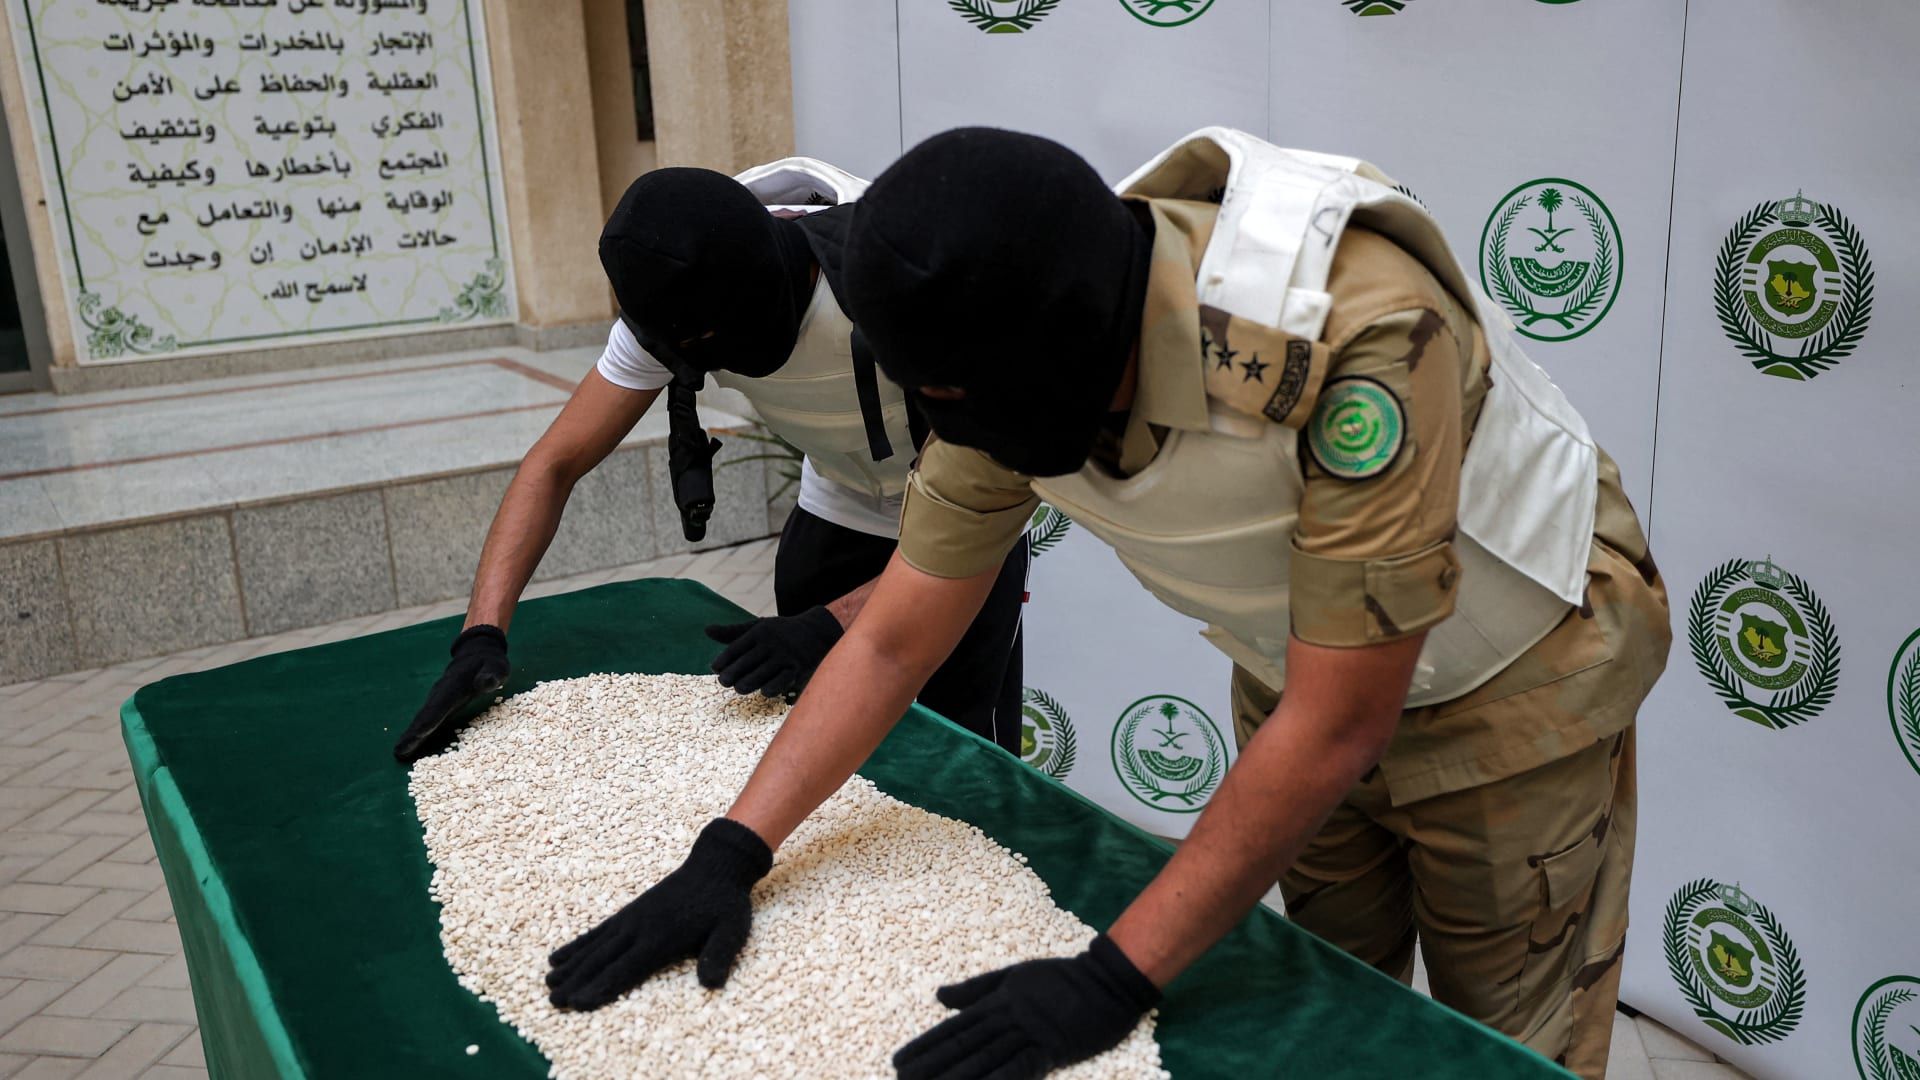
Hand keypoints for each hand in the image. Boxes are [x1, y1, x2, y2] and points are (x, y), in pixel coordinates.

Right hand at [393, 625, 509, 762]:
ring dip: (411, 735)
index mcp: (455, 685)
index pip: (441, 705)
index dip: (430, 720)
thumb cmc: (489, 664)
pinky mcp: (438, 705)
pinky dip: (416, 733)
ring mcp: (437, 699)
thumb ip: (491, 675)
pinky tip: (408, 746)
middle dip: (413, 733)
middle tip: (399, 751)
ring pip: (422, 718)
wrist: (476, 654)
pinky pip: (425, 720)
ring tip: (399, 752)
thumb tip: (484, 683)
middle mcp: (441, 693)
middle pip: (425, 715)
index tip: (418, 734)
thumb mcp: (496, 666)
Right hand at [546, 818, 772, 1008]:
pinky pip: (598, 932)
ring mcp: (631, 919)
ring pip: (594, 946)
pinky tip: (559, 956)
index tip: (578, 1003)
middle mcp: (640, 929)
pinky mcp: (628, 913)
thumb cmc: (725, 904)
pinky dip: (577, 945)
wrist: (715, 866)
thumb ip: (718, 956)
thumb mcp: (731, 931)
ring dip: (570, 966)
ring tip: (548, 982)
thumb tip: (710, 984)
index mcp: (662, 938)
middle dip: (576, 982)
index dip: (601, 987)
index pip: (625, 969)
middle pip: (602, 960)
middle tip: (552, 1002)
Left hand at [705, 606, 843, 697]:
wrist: (819, 631)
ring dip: (747, 683)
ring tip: (740, 688)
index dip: (724, 659)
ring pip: (761, 674)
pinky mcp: (798, 669)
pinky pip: (781, 682)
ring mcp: (786, 656)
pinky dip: (771, 688)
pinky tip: (764, 692)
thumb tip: (706, 630)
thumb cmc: (782, 632)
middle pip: (746, 662)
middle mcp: (772, 643)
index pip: (737, 647)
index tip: (715, 667)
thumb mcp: (759, 627)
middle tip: (724, 682)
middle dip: (732, 673)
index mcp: (760, 631)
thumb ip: (733, 632)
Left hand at [893, 935, 1159, 1079]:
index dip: (926, 1046)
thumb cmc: (1061, 977)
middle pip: (963, 1046)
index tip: (899, 1062)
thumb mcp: (1013, 975)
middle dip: (931, 1066)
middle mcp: (1007, 1018)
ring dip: (956, 1076)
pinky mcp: (1053, 1049)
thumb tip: (939, 997)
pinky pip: (1022, 1067)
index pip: (953, 1029)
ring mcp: (1030, 1034)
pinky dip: (1001, 1079)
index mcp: (996, 1002)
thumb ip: (976, 989)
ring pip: (985, 1058)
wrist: (1107, 980)